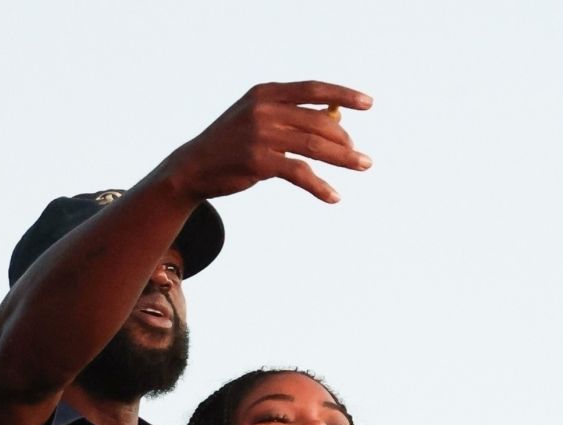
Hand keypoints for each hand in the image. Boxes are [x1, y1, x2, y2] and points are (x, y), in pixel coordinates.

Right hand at [162, 81, 372, 206]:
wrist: (194, 167)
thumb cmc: (232, 144)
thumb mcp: (257, 119)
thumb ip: (290, 116)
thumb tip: (334, 119)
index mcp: (267, 93)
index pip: (313, 89)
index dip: (343, 95)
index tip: (368, 103)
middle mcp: (265, 109)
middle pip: (318, 121)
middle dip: (345, 139)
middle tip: (362, 157)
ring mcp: (261, 135)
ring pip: (314, 145)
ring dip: (343, 158)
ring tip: (363, 166)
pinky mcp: (259, 162)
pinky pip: (299, 173)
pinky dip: (320, 186)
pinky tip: (333, 196)